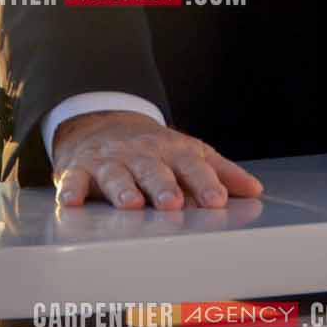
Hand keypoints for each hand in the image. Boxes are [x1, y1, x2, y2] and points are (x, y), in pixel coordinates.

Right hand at [51, 110, 263, 209]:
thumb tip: (254, 190)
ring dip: (124, 189)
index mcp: (172, 152)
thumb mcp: (189, 153)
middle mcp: (141, 154)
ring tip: (132, 204)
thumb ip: (221, 172)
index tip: (217, 200)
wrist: (102, 123)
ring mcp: (110, 161)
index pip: (192, 165)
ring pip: (116, 174)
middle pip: (154, 169)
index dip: (205, 182)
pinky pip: (75, 179)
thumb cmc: (153, 149)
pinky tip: (72, 201)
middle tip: (173, 203)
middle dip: (163, 185)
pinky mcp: (80, 169)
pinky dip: (72, 189)